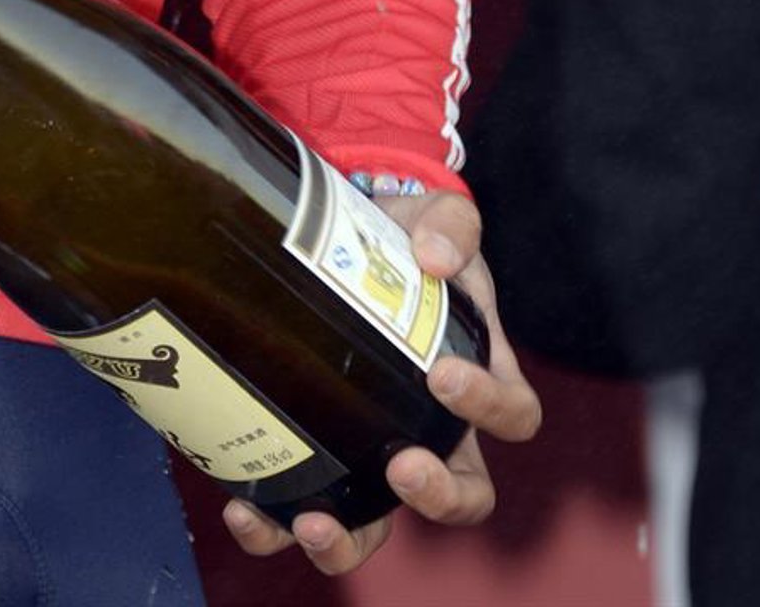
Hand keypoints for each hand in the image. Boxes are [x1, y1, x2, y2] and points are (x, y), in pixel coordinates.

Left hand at [221, 191, 541, 576]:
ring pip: (381, 524)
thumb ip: (449, 226)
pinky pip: (310, 504)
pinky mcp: (324, 452)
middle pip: (464, 495)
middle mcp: (437, 429)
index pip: (514, 415)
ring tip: (312, 523)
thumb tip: (435, 258)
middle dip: (438, 495)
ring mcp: (379, 448)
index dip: (489, 406)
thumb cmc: (408, 240)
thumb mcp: (436, 220)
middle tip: (401, 467)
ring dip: (351, 539)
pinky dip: (277, 522)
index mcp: (480, 375)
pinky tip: (245, 506)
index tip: (442, 376)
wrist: (345, 237)